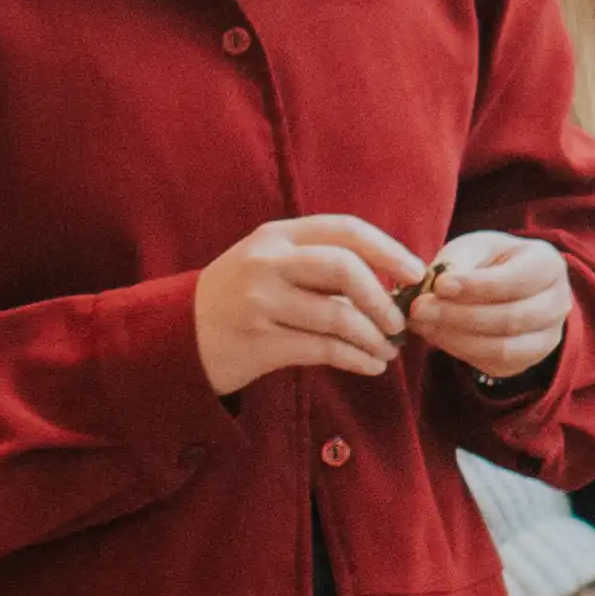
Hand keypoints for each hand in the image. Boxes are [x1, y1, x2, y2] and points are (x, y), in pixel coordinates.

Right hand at [191, 215, 417, 400]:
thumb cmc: (239, 299)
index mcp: (277, 236)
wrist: (177, 336)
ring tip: (387, 352)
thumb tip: (392, 281)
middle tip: (400, 323)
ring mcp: (260, 301)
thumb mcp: (271, 265)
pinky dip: (356, 359)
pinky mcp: (258, 341)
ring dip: (374, 338)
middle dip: (383, 298)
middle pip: (344, 267)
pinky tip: (370, 366)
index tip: (417, 274)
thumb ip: (319, 265)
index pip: (344, 229)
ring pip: (338, 315)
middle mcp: (267, 262)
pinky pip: (323, 350)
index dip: (388, 250)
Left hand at [410, 228, 575, 384]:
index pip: (517, 280)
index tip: (439, 284)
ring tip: (422, 324)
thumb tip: (436, 287)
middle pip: (511, 319)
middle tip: (420, 309)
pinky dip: (460, 352)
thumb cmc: (491, 261)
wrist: (509, 288)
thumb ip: (459, 261)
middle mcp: (558, 304)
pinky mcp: (528, 361)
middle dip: (459, 316)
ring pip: (503, 349)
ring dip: (456, 339)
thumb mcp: (476, 248)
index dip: (477, 286)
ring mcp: (547, 338)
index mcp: (549, 265)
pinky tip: (436, 335)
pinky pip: (494, 365)